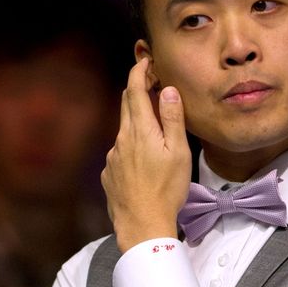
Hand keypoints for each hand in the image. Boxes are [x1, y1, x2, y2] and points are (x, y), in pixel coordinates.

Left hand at [101, 57, 192, 252]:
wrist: (142, 226)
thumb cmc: (166, 190)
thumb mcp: (178, 152)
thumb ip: (172, 119)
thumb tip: (168, 90)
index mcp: (140, 131)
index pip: (134, 90)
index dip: (139, 71)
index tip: (145, 60)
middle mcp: (121, 139)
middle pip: (126, 105)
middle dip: (137, 90)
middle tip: (153, 84)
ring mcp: (112, 157)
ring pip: (124, 130)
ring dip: (137, 122)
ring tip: (156, 134)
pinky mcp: (109, 173)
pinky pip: (120, 151)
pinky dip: (132, 147)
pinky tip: (145, 164)